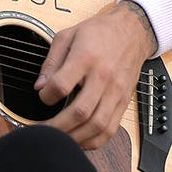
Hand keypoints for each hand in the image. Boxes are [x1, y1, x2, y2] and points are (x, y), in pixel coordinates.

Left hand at [33, 1, 156, 149]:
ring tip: (59, 139)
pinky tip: (80, 140)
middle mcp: (104, 77)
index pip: (62, 85)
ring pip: (97, 125)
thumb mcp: (68, 36)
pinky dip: (94, 141)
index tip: (42, 97)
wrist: (132, 31)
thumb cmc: (99, 32)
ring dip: (75, 138)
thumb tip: (39, 86)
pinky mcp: (124, 102)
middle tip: (42, 131)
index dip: (46, 96)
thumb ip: (51, 62)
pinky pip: (111, 129)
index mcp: (86, 58)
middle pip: (80, 111)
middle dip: (57, 127)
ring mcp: (116, 92)